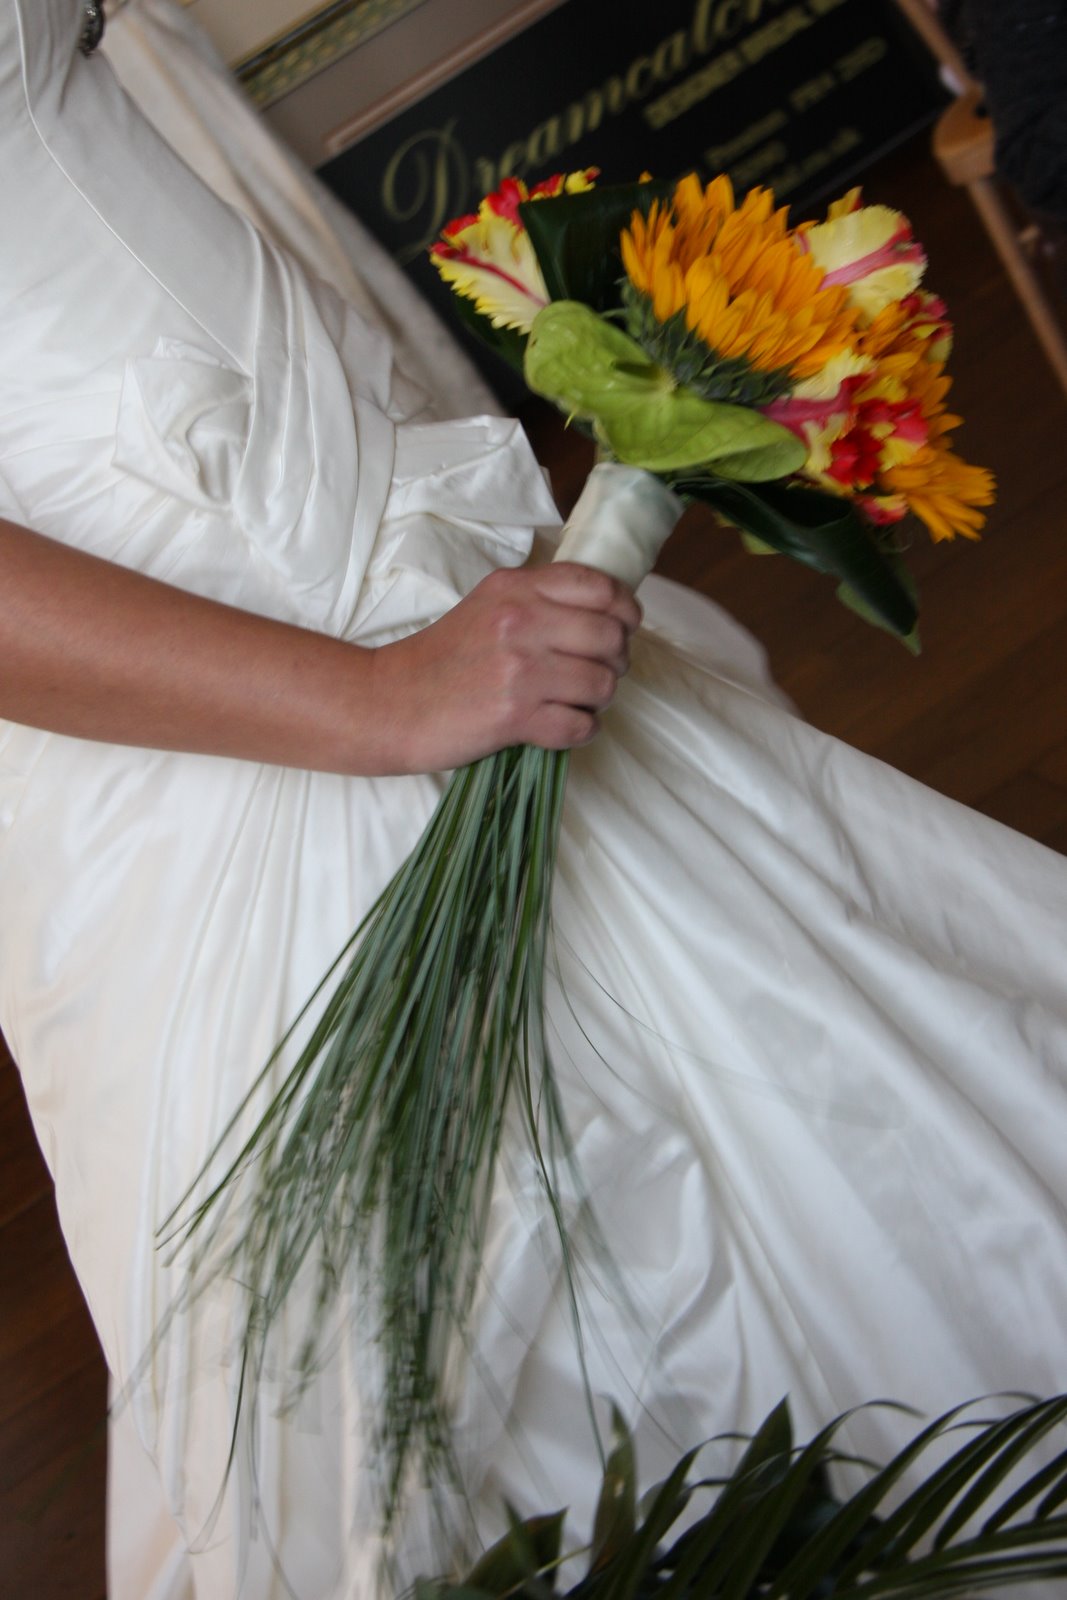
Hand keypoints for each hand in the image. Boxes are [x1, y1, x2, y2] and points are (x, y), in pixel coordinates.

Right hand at [368, 562, 642, 771]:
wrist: (389, 703)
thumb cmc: (439, 661)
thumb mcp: (486, 607)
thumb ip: (538, 601)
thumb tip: (604, 612)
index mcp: (515, 588)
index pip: (599, 586)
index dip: (626, 609)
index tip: (624, 627)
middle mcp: (520, 621)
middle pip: (611, 636)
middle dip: (616, 661)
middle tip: (598, 674)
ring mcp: (518, 669)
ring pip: (602, 684)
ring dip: (598, 700)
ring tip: (576, 702)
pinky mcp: (514, 715)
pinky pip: (580, 725)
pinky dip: (581, 730)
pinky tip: (563, 726)